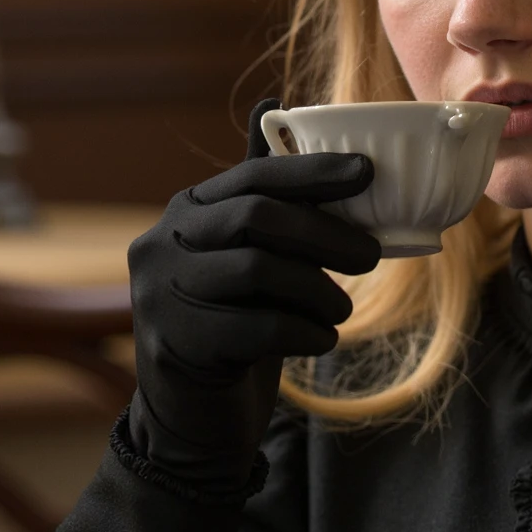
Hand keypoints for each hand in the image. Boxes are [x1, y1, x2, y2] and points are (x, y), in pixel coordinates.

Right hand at [126, 100, 376, 492]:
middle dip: (325, 232)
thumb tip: (273, 107)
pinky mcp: (175, 345)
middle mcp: (161, 244)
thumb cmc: (233, 332)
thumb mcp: (248, 262)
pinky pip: (257, 327)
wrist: (193, 424)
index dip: (313, 171)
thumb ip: (260, 199)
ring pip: (258, 271)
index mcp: (184, 213)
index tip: (368, 173)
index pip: (253, 175)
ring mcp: (160, 295)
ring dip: (317, 292)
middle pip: (256, 216)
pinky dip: (303, 333)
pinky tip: (318, 341)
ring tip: (339, 313)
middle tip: (371, 256)